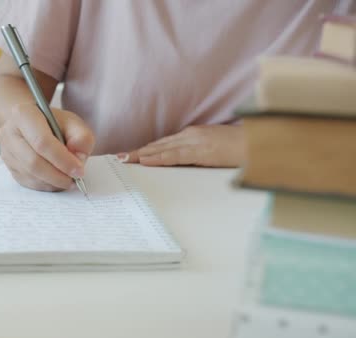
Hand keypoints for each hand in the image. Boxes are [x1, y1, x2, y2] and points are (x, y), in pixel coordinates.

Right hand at [0, 103, 95, 190]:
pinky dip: (46, 185)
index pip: (42, 142)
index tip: (79, 170)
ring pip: (31, 175)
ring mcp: (6, 151)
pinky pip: (28, 183)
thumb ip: (82, 138)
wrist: (34, 125)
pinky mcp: (9, 167)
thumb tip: (78, 159)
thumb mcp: (73, 122)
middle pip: (33, 162)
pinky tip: (57, 179)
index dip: (62, 159)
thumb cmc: (54, 123)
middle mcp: (9, 133)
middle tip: (75, 179)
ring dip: (53, 182)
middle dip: (58, 175)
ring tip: (68, 179)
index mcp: (23, 114)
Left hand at [120, 125, 244, 167]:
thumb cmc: (242, 148)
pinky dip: (158, 158)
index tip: (131, 154)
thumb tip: (187, 161)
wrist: (261, 143)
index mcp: (194, 135)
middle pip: (159, 144)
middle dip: (138, 151)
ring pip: (162, 149)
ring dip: (142, 154)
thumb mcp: (216, 149)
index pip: (165, 143)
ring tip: (124, 159)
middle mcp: (191, 135)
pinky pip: (174, 156)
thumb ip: (200, 152)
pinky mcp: (201, 151)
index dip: (147, 149)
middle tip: (119, 157)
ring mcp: (195, 142)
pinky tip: (145, 161)